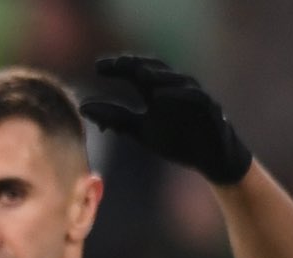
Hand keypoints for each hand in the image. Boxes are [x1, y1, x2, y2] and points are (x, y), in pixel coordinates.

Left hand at [81, 55, 251, 185]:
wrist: (210, 159)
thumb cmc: (177, 140)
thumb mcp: (141, 130)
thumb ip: (115, 118)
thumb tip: (83, 107)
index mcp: (158, 92)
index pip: (136, 73)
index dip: (119, 67)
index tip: (97, 67)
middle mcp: (175, 89)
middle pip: (156, 70)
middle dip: (137, 65)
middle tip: (116, 63)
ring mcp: (194, 98)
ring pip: (178, 80)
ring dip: (159, 76)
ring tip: (139, 74)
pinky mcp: (210, 110)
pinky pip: (196, 98)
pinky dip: (180, 95)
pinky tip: (162, 96)